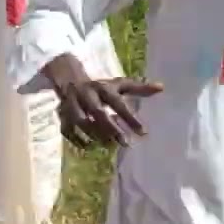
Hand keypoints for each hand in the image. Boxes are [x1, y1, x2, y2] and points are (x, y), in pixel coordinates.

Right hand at [41, 53, 163, 148]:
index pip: (117, 102)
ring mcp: (72, 104)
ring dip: (94, 134)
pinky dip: (76, 139)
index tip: (143, 132)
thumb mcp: (118, 84)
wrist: (68, 77)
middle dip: (111, 128)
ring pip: (80, 120)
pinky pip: (67, 128)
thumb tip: (162, 87)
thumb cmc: (100, 86)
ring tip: (108, 145)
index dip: (129, 117)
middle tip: (125, 144)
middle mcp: (86, 95)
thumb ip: (139, 88)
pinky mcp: (62, 113)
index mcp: (102, 87)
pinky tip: (88, 147)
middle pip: (97, 112)